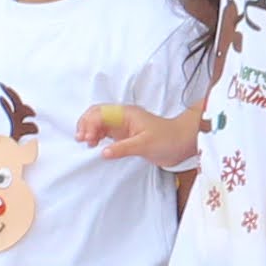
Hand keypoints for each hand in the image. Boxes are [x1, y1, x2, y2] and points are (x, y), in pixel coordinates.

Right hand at [76, 96, 201, 170]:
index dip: (90, 124)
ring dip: (90, 131)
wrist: (183, 142)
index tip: (88, 139)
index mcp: (126, 114)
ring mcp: (123, 126)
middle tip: (81, 140)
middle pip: (96, 115)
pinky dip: (97, 137)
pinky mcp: (125, 136)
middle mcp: (122, 117)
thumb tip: (103, 152)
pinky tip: (95, 146)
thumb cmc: (168, 139)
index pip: (100, 113)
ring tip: (86, 143)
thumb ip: (123, 148)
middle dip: (86, 124)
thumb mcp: (144, 144)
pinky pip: (106, 133)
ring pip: (99, 124)